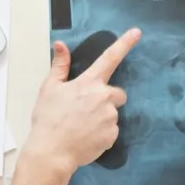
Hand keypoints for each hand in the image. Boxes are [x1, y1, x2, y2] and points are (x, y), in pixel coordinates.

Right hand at [24, 29, 141, 172]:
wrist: (52, 152)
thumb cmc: (48, 120)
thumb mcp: (49, 89)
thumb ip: (59, 66)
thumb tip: (61, 45)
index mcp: (89, 83)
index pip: (109, 58)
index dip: (124, 44)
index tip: (136, 32)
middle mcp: (104, 98)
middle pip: (116, 94)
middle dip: (106, 99)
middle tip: (86, 109)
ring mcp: (110, 118)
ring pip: (112, 114)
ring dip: (101, 117)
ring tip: (81, 126)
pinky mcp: (112, 135)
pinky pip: (110, 131)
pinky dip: (101, 133)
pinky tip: (85, 137)